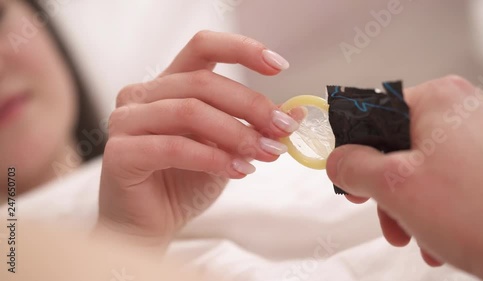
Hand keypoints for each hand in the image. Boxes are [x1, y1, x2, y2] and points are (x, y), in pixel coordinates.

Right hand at [97, 31, 301, 246]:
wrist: (151, 225)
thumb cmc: (184, 183)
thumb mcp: (228, 149)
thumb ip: (253, 127)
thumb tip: (295, 112)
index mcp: (169, 85)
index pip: (203, 46)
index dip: (242, 49)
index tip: (279, 66)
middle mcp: (143, 95)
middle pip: (203, 82)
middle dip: (251, 106)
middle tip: (281, 130)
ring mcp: (126, 121)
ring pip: (189, 111)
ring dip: (236, 133)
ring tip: (264, 154)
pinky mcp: (119, 153)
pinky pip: (172, 146)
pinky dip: (211, 157)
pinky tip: (237, 170)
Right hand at [326, 76, 482, 279]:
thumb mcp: (395, 187)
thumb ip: (354, 167)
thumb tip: (338, 161)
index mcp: (438, 100)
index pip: (374, 116)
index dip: (354, 152)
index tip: (350, 180)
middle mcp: (466, 109)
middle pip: (401, 147)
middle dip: (388, 192)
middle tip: (386, 218)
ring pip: (428, 168)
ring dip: (413, 207)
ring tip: (420, 238)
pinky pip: (456, 179)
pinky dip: (442, 208)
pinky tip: (444, 237)